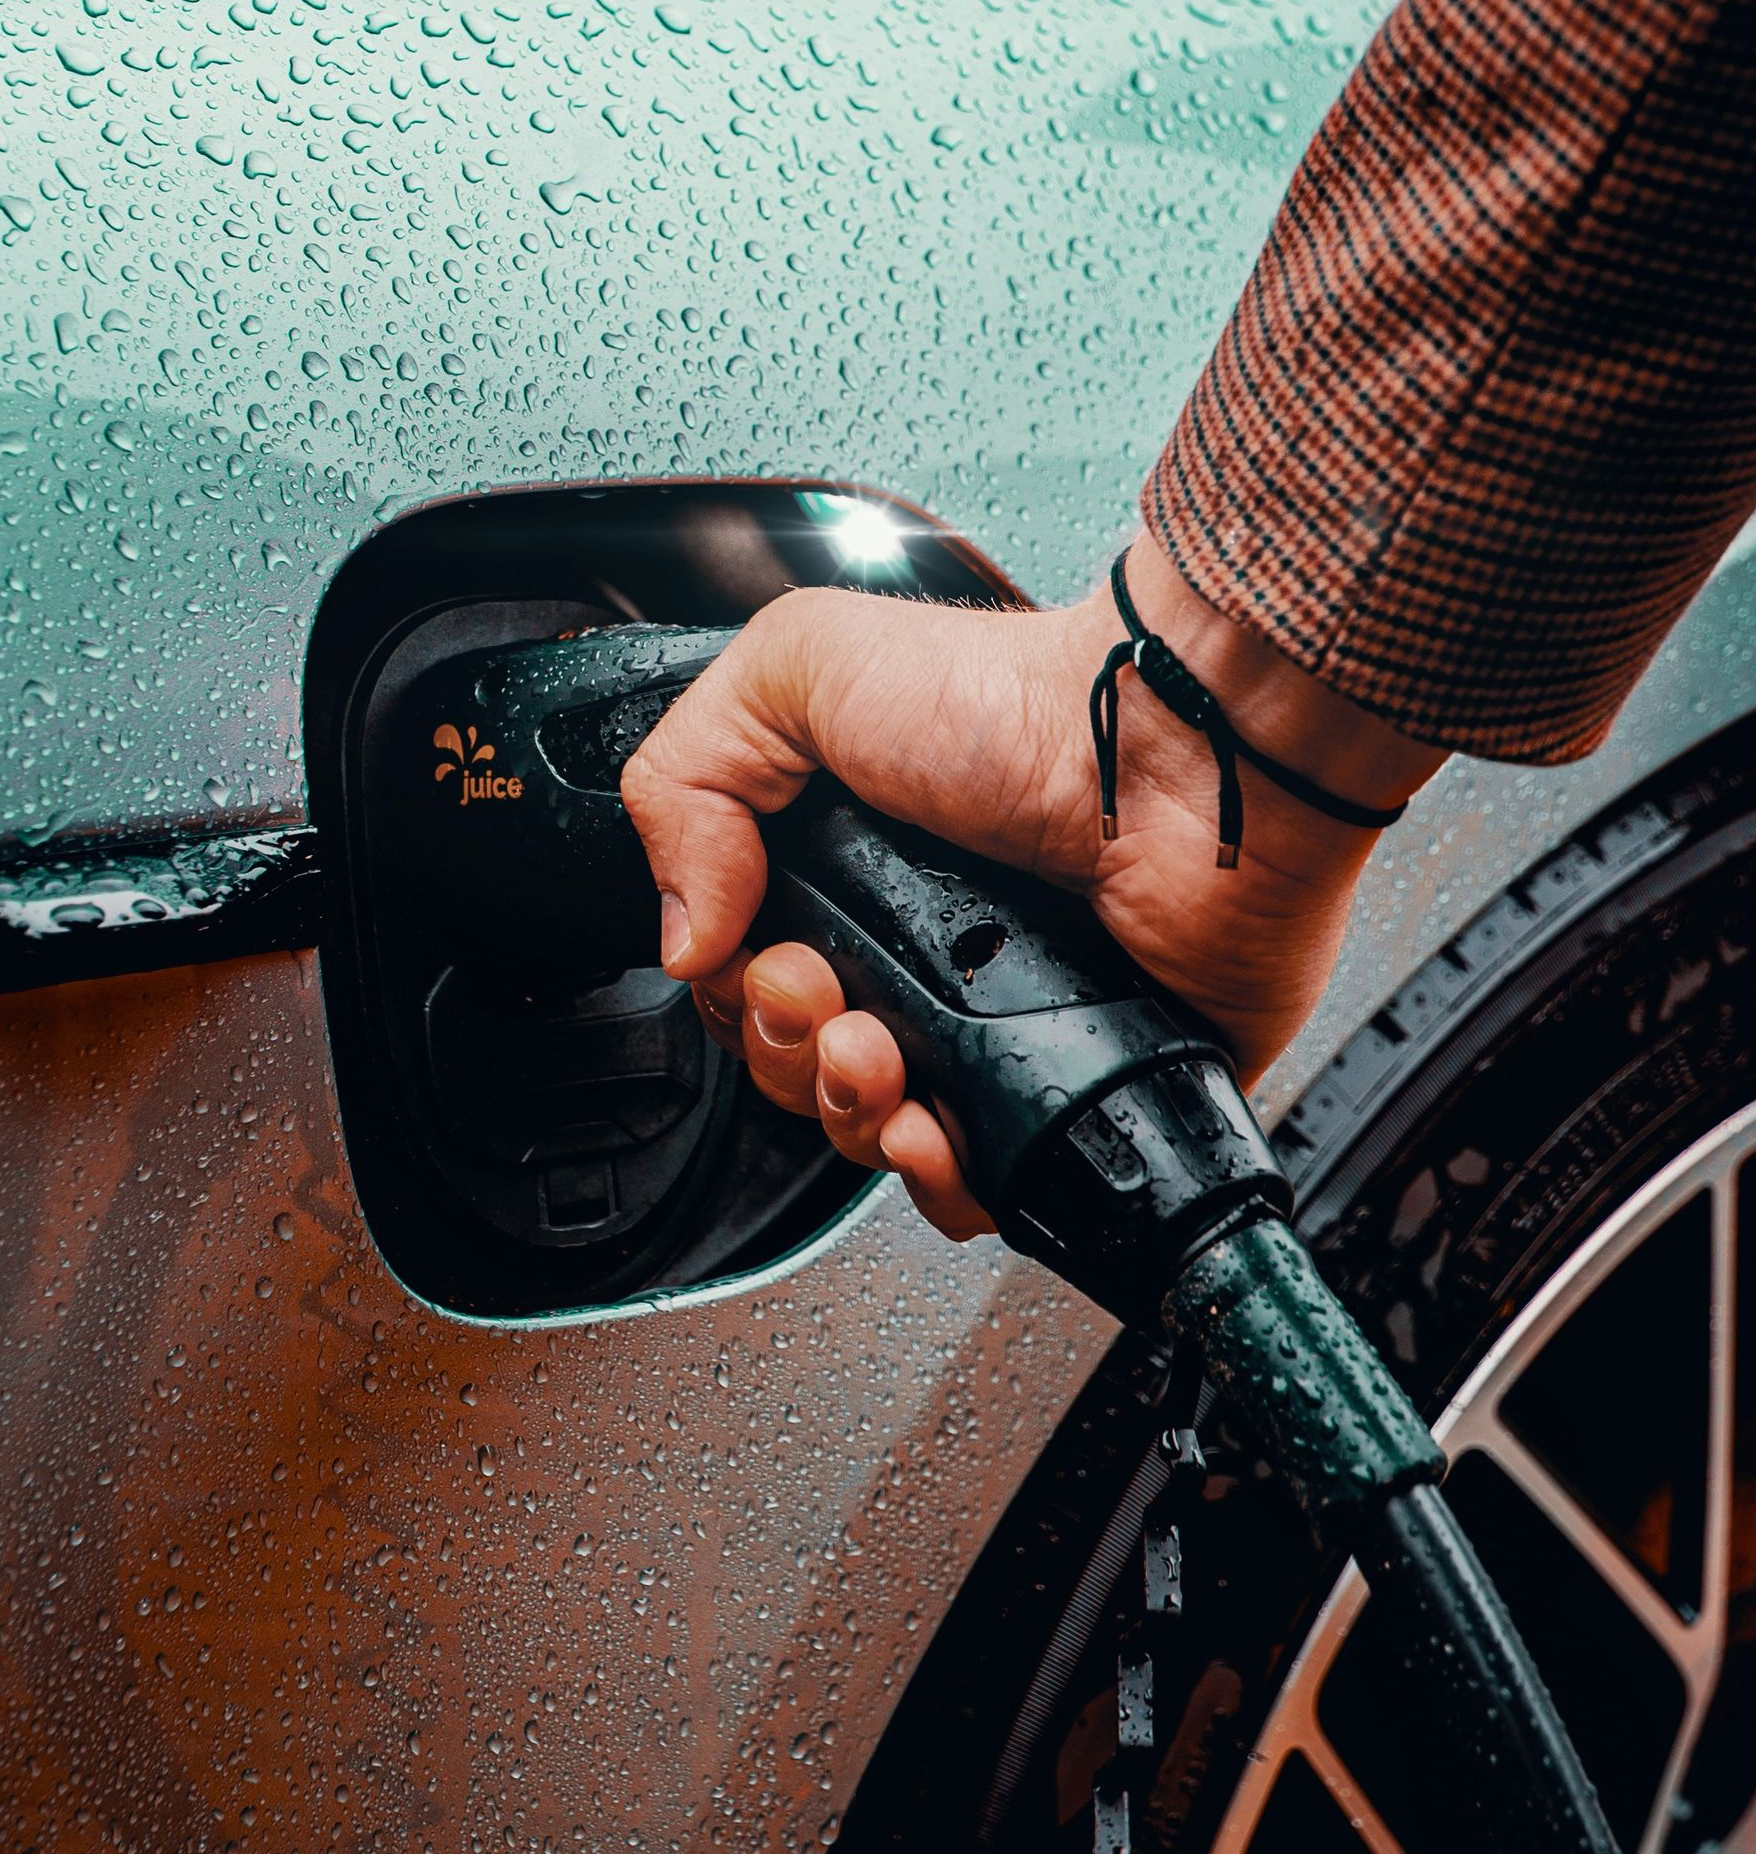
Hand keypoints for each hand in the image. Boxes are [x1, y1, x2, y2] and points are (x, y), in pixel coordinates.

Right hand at [619, 534, 1443, 1241]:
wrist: (1176, 754)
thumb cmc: (1021, 698)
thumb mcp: (799, 669)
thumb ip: (686, 778)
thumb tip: (678, 934)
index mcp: (850, 865)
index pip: (745, 976)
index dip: (736, 990)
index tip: (767, 956)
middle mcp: (920, 947)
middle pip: (798, 1066)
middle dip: (787, 1052)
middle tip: (828, 998)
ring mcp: (1000, 1022)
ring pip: (875, 1135)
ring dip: (849, 1114)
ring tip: (882, 1058)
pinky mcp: (1076, 1082)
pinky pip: (986, 1185)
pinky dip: (940, 1181)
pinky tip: (933, 1131)